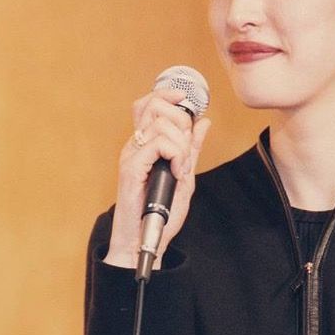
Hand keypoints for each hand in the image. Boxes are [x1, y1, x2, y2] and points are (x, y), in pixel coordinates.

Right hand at [104, 86, 210, 268]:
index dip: (168, 95)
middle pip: (155, 105)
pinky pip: (159, 144)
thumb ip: (192, 148)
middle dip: (181, 121)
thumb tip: (203, 122)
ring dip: (181, 144)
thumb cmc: (160, 212)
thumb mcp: (185, 175)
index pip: (149, 103)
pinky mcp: (131, 167)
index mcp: (144, 144)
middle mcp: (135, 145)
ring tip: (180, 167)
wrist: (144, 239)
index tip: (186, 101)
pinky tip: (176, 172)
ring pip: (161, 123)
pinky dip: (176, 155)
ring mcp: (131, 154)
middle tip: (185, 148)